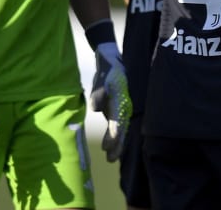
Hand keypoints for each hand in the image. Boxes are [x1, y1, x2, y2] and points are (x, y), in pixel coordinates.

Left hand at [91, 43, 131, 162]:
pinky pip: (116, 126)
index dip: (114, 134)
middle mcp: (123, 107)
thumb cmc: (107, 71)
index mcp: (120, 101)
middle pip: (121, 129)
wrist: (110, 62)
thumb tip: (97, 109)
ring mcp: (120, 109)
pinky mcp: (115, 109)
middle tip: (110, 159)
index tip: (109, 145)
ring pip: (119, 130)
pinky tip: (108, 147)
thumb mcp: (102, 80)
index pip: (118, 120)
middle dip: (116, 145)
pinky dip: (113, 137)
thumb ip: (98, 95)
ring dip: (116, 144)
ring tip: (110, 158)